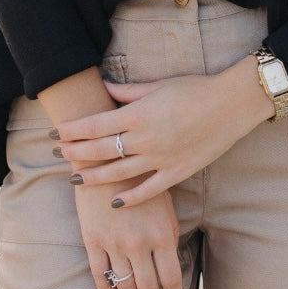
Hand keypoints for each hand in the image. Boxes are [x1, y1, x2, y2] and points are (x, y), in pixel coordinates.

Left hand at [54, 62, 272, 207]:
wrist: (230, 104)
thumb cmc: (195, 89)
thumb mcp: (158, 85)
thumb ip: (128, 91)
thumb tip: (103, 87)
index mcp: (138, 114)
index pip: (95, 125)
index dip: (73, 130)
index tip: (57, 133)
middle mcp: (145, 139)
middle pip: (101, 150)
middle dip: (76, 152)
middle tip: (58, 154)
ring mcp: (160, 158)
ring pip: (118, 173)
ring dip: (94, 177)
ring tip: (75, 179)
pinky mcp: (177, 172)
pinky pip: (149, 190)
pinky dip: (131, 198)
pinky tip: (115, 203)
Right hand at [74, 180, 180, 288]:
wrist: (106, 159)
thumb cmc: (141, 179)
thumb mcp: (165, 203)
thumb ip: (169, 232)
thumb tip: (173, 262)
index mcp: (162, 234)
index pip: (171, 278)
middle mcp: (139, 243)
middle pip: (148, 287)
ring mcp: (114, 244)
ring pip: (125, 285)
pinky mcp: (93, 240)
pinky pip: (99, 274)